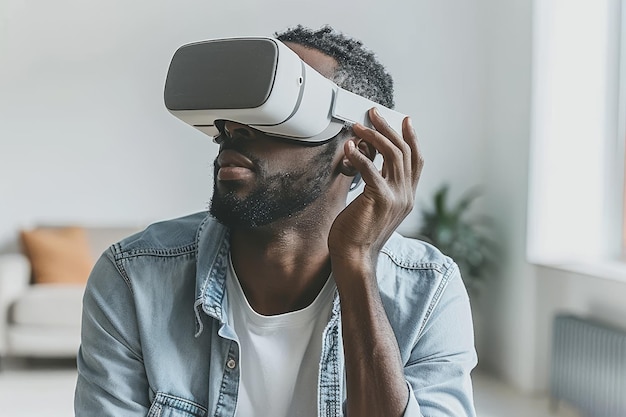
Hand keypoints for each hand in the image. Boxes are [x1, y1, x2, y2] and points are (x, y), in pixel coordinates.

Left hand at [328, 108, 422, 269]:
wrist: (355, 258)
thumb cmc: (358, 233)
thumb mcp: (374, 205)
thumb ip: (377, 184)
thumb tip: (368, 157)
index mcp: (407, 197)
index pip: (416, 161)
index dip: (412, 138)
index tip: (405, 120)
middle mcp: (406, 195)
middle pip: (404, 152)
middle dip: (389, 128)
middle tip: (373, 114)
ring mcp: (396, 197)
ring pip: (392, 155)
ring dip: (374, 136)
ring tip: (358, 126)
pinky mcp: (380, 199)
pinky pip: (371, 169)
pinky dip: (359, 155)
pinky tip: (349, 147)